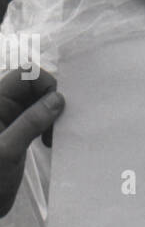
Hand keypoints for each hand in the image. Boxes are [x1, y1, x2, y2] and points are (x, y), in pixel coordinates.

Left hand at [0, 68, 63, 217]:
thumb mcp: (8, 150)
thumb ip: (31, 122)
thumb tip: (58, 99)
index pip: (24, 75)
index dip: (44, 83)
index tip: (58, 108)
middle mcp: (1, 108)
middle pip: (32, 87)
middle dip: (51, 100)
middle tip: (57, 126)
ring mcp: (10, 123)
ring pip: (37, 104)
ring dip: (51, 115)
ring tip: (54, 137)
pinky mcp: (17, 138)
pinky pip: (37, 122)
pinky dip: (48, 127)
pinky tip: (51, 143)